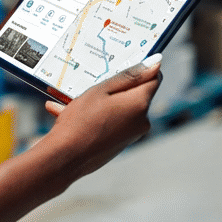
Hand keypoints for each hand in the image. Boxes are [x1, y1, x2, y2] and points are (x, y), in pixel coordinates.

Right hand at [43, 54, 161, 179]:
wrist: (64, 158)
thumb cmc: (81, 120)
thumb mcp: (101, 90)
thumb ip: (130, 76)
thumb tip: (156, 63)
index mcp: (140, 104)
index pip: (154, 78)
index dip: (141, 68)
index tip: (123, 62)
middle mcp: (141, 121)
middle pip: (134, 94)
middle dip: (113, 87)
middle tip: (90, 79)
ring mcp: (131, 135)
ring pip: (118, 108)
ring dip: (98, 102)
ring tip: (69, 97)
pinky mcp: (119, 144)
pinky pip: (110, 123)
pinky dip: (94, 117)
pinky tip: (66, 112)